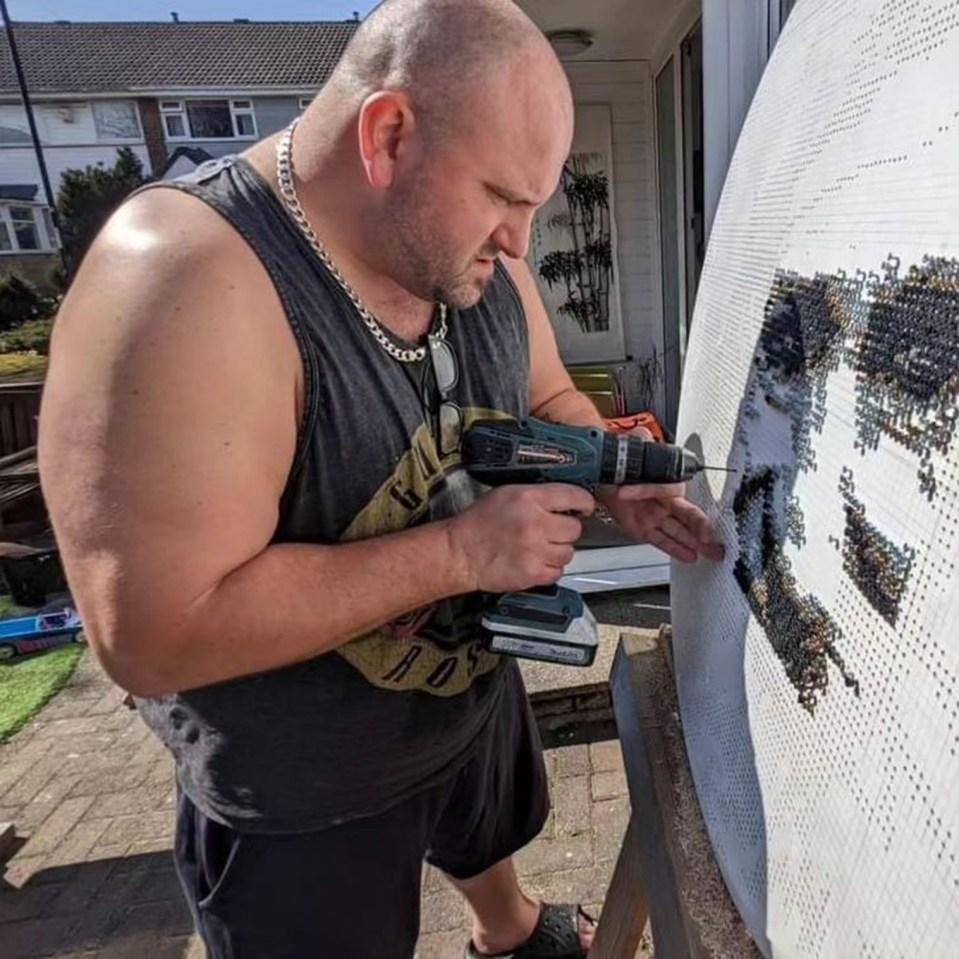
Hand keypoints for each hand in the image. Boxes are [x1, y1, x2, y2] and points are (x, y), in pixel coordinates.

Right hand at [447, 484, 594, 592]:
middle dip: (565, 530)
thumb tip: (565, 502)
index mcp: (529, 498)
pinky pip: (558, 571)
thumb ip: (538, 496)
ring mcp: (535, 551)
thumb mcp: (507, 494)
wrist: (460, 552)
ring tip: (538, 547)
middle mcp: (535, 524)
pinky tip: (534, 561)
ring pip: (569, 552)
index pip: (574, 496)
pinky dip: (549, 568)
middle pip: (575, 529)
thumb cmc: (479, 523)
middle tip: (550, 531)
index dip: (583, 503)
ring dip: (557, 550)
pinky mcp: (533, 574)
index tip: (584, 507)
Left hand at [597, 426, 724, 563]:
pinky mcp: (645, 529)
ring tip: (712, 553)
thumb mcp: (634, 448)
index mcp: (668, 481)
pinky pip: (662, 540)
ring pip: (679, 531)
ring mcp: (657, 516)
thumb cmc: (626, 464)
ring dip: (694, 542)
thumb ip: (641, 442)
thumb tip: (642, 434)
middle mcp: (666, 501)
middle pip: (687, 515)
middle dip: (701, 527)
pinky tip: (691, 557)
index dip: (651, 491)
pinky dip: (675, 549)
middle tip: (712, 537)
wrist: (606, 477)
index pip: (667, 489)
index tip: (635, 494)